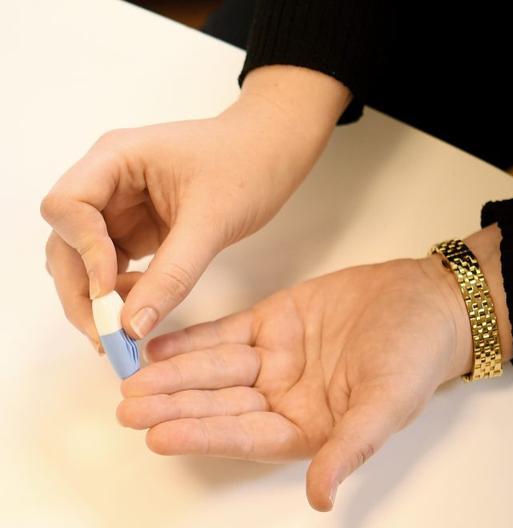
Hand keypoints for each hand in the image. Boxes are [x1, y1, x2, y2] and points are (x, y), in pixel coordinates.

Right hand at [40, 65, 349, 346]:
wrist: (270, 153)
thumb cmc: (247, 167)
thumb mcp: (211, 222)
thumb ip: (172, 274)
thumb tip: (130, 328)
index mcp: (115, 158)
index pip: (67, 206)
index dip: (81, 250)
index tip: (110, 289)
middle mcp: (107, 181)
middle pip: (66, 239)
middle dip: (81, 289)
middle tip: (104, 336)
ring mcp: (120, 205)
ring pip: (83, 257)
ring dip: (95, 297)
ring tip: (122, 331)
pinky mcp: (136, 227)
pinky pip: (111, 264)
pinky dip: (118, 291)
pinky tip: (140, 308)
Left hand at [116, 224, 512, 510]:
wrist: (424, 300)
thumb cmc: (415, 356)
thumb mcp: (387, 403)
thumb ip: (350, 447)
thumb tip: (321, 499)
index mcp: (309, 426)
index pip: (247, 436)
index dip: (204, 436)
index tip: (159, 436)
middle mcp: (285, 396)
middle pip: (222, 403)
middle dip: (176, 405)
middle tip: (129, 407)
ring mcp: (276, 358)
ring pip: (217, 367)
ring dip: (176, 373)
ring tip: (134, 376)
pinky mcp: (274, 321)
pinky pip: (227, 333)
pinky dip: (195, 340)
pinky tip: (162, 347)